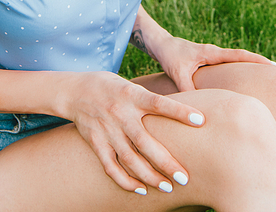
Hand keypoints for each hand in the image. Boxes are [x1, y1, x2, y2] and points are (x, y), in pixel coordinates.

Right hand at [63, 71, 204, 193]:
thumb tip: (181, 115)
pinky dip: (125, 181)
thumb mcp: (130, 86)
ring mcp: (107, 130)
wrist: (74, 91)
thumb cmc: (111, 87)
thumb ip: (150, 101)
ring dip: (149, 177)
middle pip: (145, 142)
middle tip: (185, 178)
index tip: (201, 120)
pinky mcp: (96, 143)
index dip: (180, 111)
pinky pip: (111, 167)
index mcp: (132, 95)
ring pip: (129, 159)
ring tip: (168, 188)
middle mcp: (120, 113)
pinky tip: (141, 190)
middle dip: (165, 162)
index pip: (159, 103)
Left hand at [155, 36, 274, 92]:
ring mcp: (213, 57)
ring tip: (269, 84)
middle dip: (261, 66)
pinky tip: (245, 86)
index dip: (257, 60)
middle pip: (244, 59)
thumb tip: (199, 108)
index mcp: (212, 52)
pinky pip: (229, 68)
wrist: (160, 44)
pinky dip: (239, 74)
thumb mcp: (177, 73)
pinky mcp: (209, 63)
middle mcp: (216, 53)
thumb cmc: (169, 55)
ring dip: (251, 70)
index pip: (239, 55)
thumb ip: (188, 88)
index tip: (275, 66)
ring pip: (237, 64)